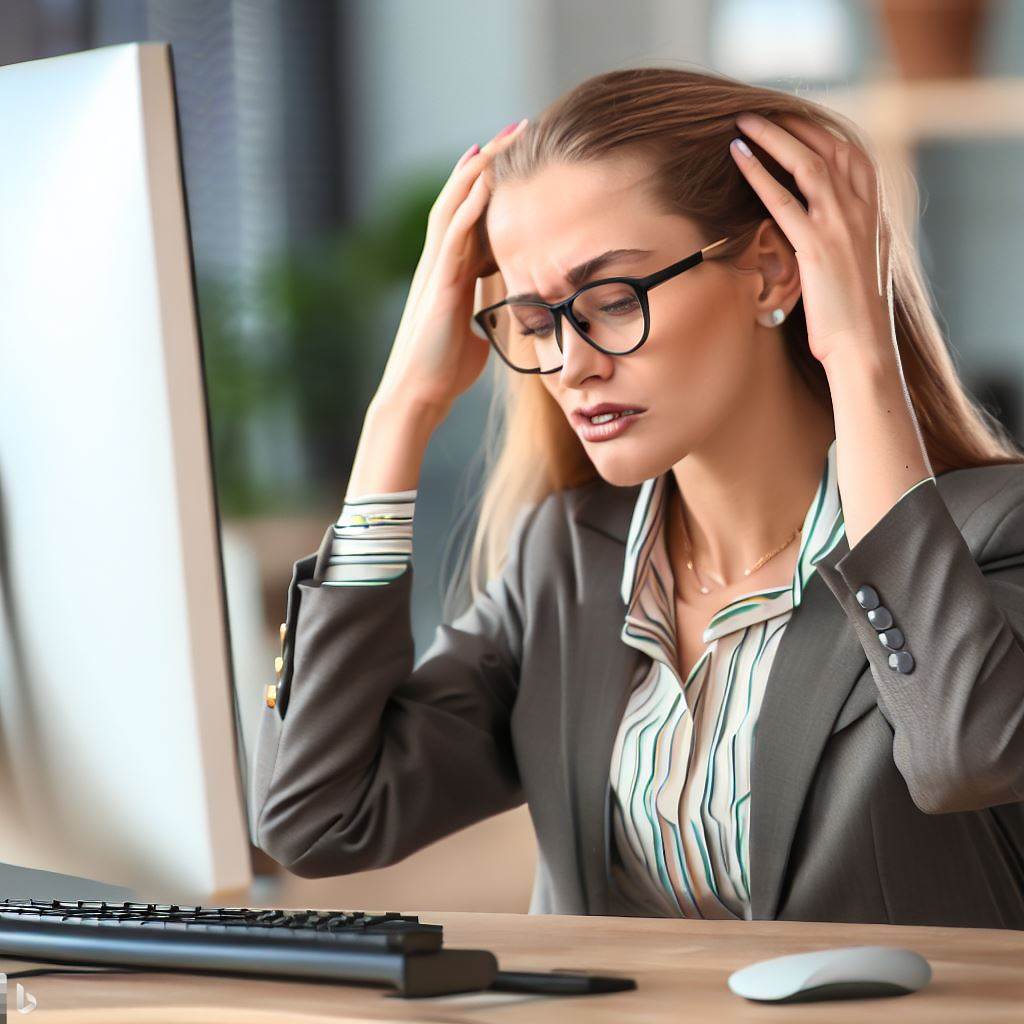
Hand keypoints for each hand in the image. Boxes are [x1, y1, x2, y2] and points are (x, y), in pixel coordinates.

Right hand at [372, 118, 527, 419]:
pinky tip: (486, 181)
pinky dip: (468, 206)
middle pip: (463, 195)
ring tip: (505, 138)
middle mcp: (440, 260)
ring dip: (480, 169)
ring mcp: (436, 269)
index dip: (495, 181)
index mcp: (452, 269)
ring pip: (454, 205)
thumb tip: (518, 304)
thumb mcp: (480, 327)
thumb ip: (493, 306)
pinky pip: (451, 237)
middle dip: (491, 160)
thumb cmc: (446, 366)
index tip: (522, 154)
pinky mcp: (438, 286)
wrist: (419, 394)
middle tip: (519, 127)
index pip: (473, 212)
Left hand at [728, 111, 894, 369]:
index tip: (794, 118)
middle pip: (828, 149)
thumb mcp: (858, 267)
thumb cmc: (854, 317)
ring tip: (743, 123)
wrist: (864, 348)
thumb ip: (847, 239)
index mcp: (876, 214)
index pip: (851, 155)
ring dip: (773, 138)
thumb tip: (823, 228)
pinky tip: (739, 157)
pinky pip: (783, 200)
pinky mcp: (817, 247)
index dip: (820, 131)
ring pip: (806, 164)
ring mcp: (841, 227)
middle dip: (793, 124)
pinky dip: (759, 173)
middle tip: (761, 112)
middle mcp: (863, 212)